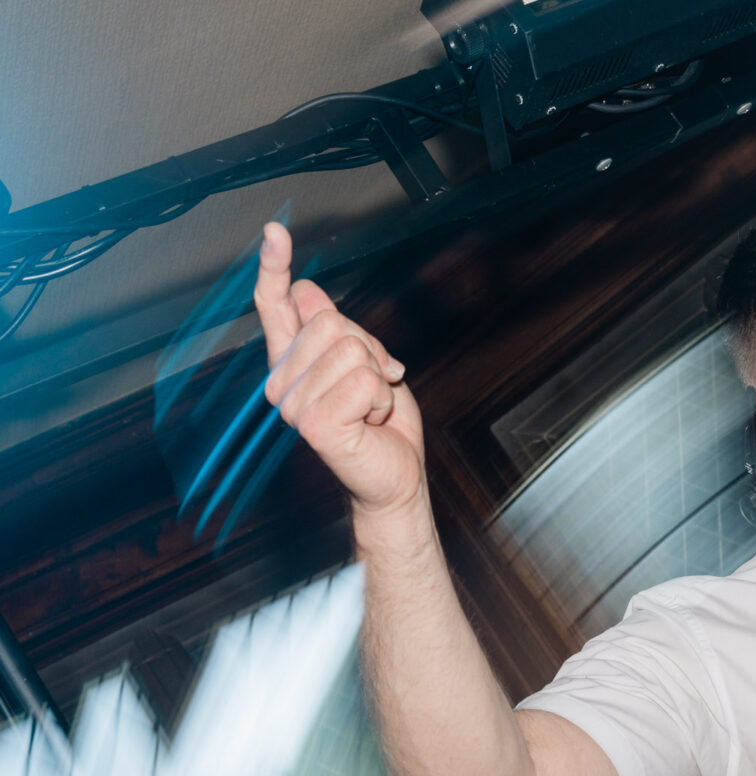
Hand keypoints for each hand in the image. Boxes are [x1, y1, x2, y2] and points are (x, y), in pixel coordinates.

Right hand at [256, 222, 425, 516]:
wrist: (395, 477)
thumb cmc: (379, 423)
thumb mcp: (365, 363)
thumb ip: (337, 329)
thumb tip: (308, 288)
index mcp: (292, 361)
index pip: (276, 305)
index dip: (275, 267)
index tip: (274, 232)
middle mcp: (282, 381)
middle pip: (331, 321)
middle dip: (368, 348)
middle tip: (372, 386)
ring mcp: (293, 404)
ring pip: (350, 349)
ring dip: (378, 377)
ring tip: (370, 408)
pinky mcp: (314, 423)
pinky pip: (364, 378)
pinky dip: (381, 398)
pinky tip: (370, 421)